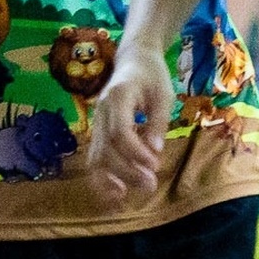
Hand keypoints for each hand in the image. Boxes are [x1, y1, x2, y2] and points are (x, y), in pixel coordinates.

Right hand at [84, 57, 178, 209]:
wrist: (134, 60)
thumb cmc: (152, 76)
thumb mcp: (164, 94)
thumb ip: (158, 122)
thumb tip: (154, 152)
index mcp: (118, 97)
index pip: (119, 132)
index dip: (135, 152)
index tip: (154, 165)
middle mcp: (101, 111)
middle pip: (105, 148)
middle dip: (125, 171)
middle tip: (149, 185)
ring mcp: (96, 122)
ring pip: (94, 156)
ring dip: (109, 179)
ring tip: (125, 198)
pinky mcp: (97, 131)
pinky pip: (94, 157)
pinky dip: (101, 177)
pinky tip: (114, 193)